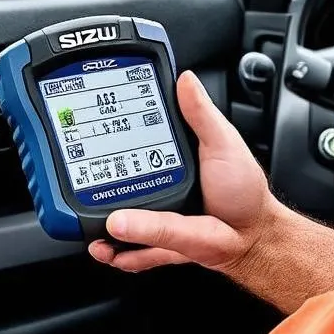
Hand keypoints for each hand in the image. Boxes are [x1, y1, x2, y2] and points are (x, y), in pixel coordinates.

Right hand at [88, 71, 281, 278]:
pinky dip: (116, 252)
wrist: (254, 236)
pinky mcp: (158, 244)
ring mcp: (153, 218)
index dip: (107, 136)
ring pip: (115, 221)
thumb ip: (202, 114)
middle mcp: (154, 186)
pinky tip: (108, 247)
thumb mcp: (223, 143)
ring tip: (92, 220)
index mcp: (167, 158)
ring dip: (99, 223)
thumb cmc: (244, 191)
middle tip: (79, 177)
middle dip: (91, 182)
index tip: (90, 128)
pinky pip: (131, 252)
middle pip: (113, 182)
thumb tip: (185, 80)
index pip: (130, 143)